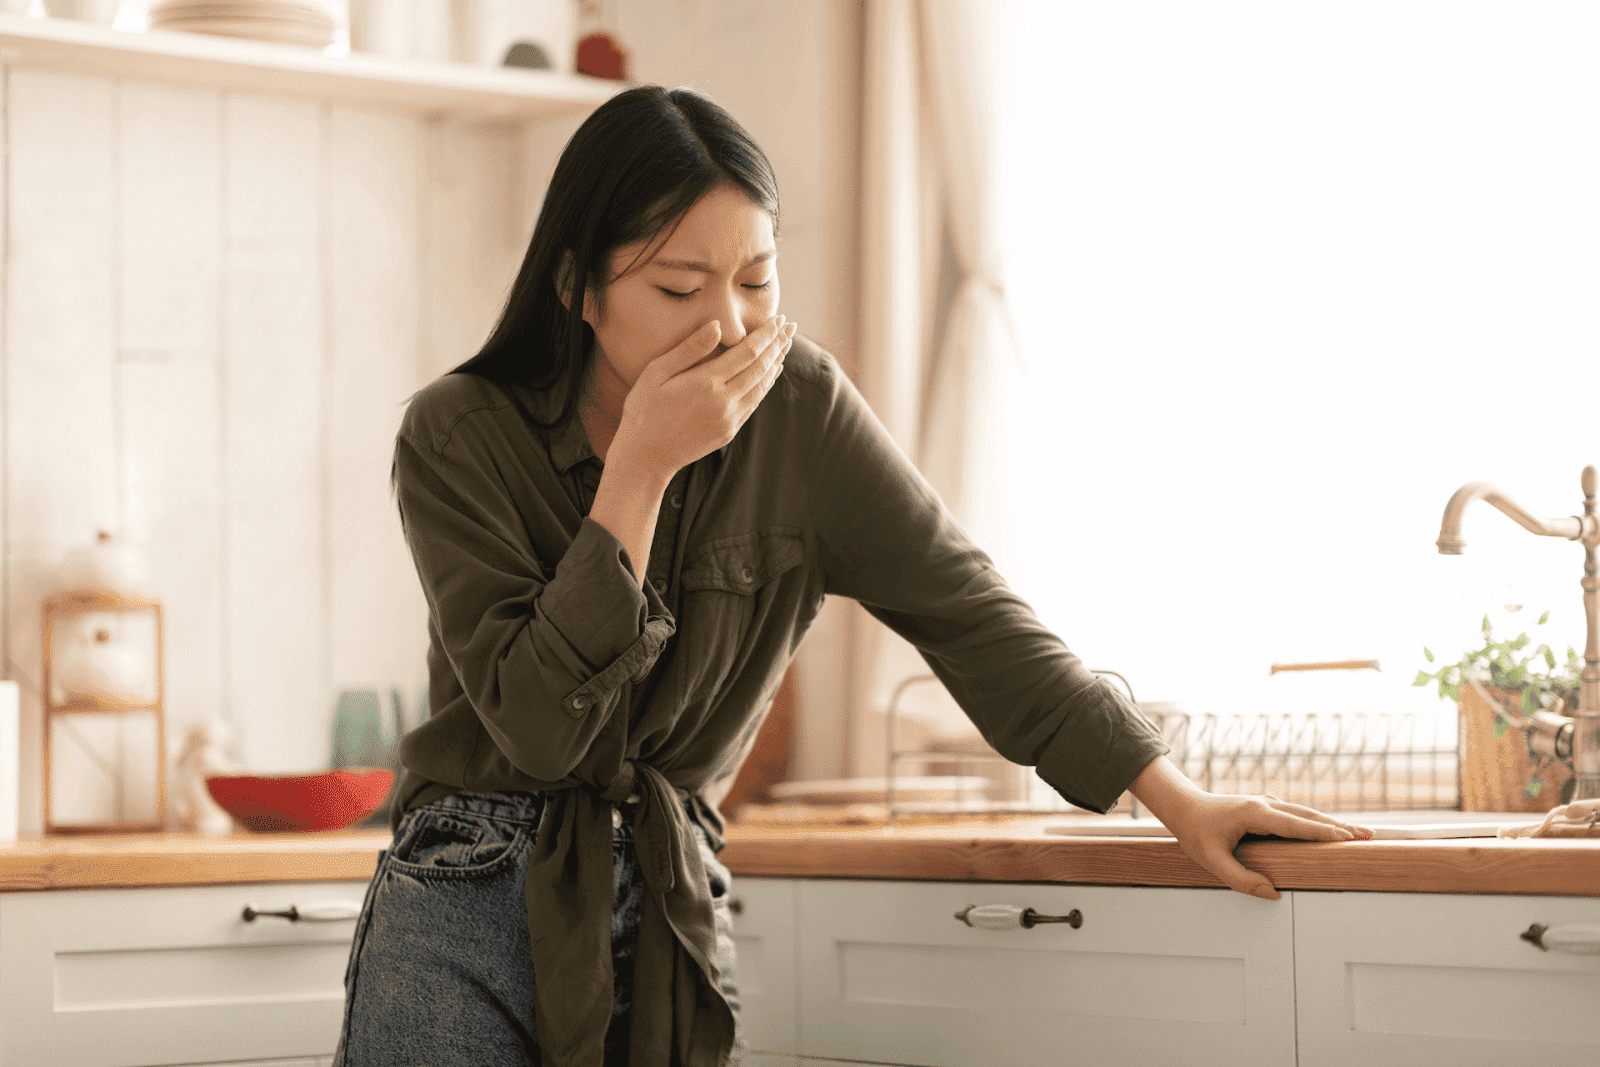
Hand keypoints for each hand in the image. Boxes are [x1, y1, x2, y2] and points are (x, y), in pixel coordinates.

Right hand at [614, 314, 797, 476]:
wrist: (645, 458)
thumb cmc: (644, 411)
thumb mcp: (656, 373)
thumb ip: (689, 349)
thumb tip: (718, 325)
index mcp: (706, 383)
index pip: (747, 352)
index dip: (766, 334)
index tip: (778, 318)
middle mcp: (724, 402)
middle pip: (761, 367)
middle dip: (778, 344)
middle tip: (791, 326)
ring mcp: (729, 419)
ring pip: (762, 386)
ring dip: (776, 363)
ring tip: (785, 345)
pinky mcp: (729, 431)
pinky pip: (754, 403)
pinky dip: (766, 384)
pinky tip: (770, 373)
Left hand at [1161, 792, 1374, 899]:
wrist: (1183, 807)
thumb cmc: (1195, 833)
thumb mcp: (1212, 861)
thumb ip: (1240, 880)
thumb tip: (1273, 893)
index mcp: (1256, 814)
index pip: (1296, 825)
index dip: (1322, 832)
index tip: (1347, 838)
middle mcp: (1265, 804)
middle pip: (1308, 816)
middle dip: (1338, 827)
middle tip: (1368, 838)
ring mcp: (1267, 803)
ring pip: (1305, 814)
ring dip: (1331, 823)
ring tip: (1359, 834)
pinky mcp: (1266, 807)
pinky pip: (1297, 815)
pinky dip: (1317, 822)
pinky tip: (1331, 830)